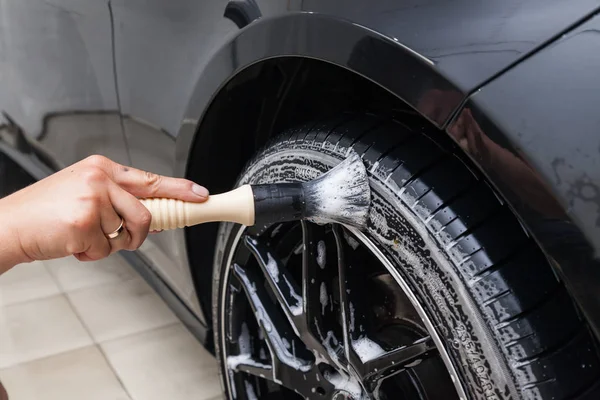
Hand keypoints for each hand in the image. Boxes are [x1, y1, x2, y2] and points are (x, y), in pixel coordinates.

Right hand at [0, 155, 208, 271]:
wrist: (8, 225)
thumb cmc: (45, 212)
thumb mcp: (84, 194)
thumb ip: (118, 201)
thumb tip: (152, 217)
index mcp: (102, 168)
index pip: (151, 179)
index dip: (179, 189)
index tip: (200, 195)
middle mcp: (100, 179)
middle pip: (146, 214)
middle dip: (137, 235)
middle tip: (120, 237)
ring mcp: (92, 199)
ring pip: (126, 235)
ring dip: (107, 244)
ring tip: (82, 235)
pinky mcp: (84, 222)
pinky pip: (106, 250)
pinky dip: (91, 254)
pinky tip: (71, 242)